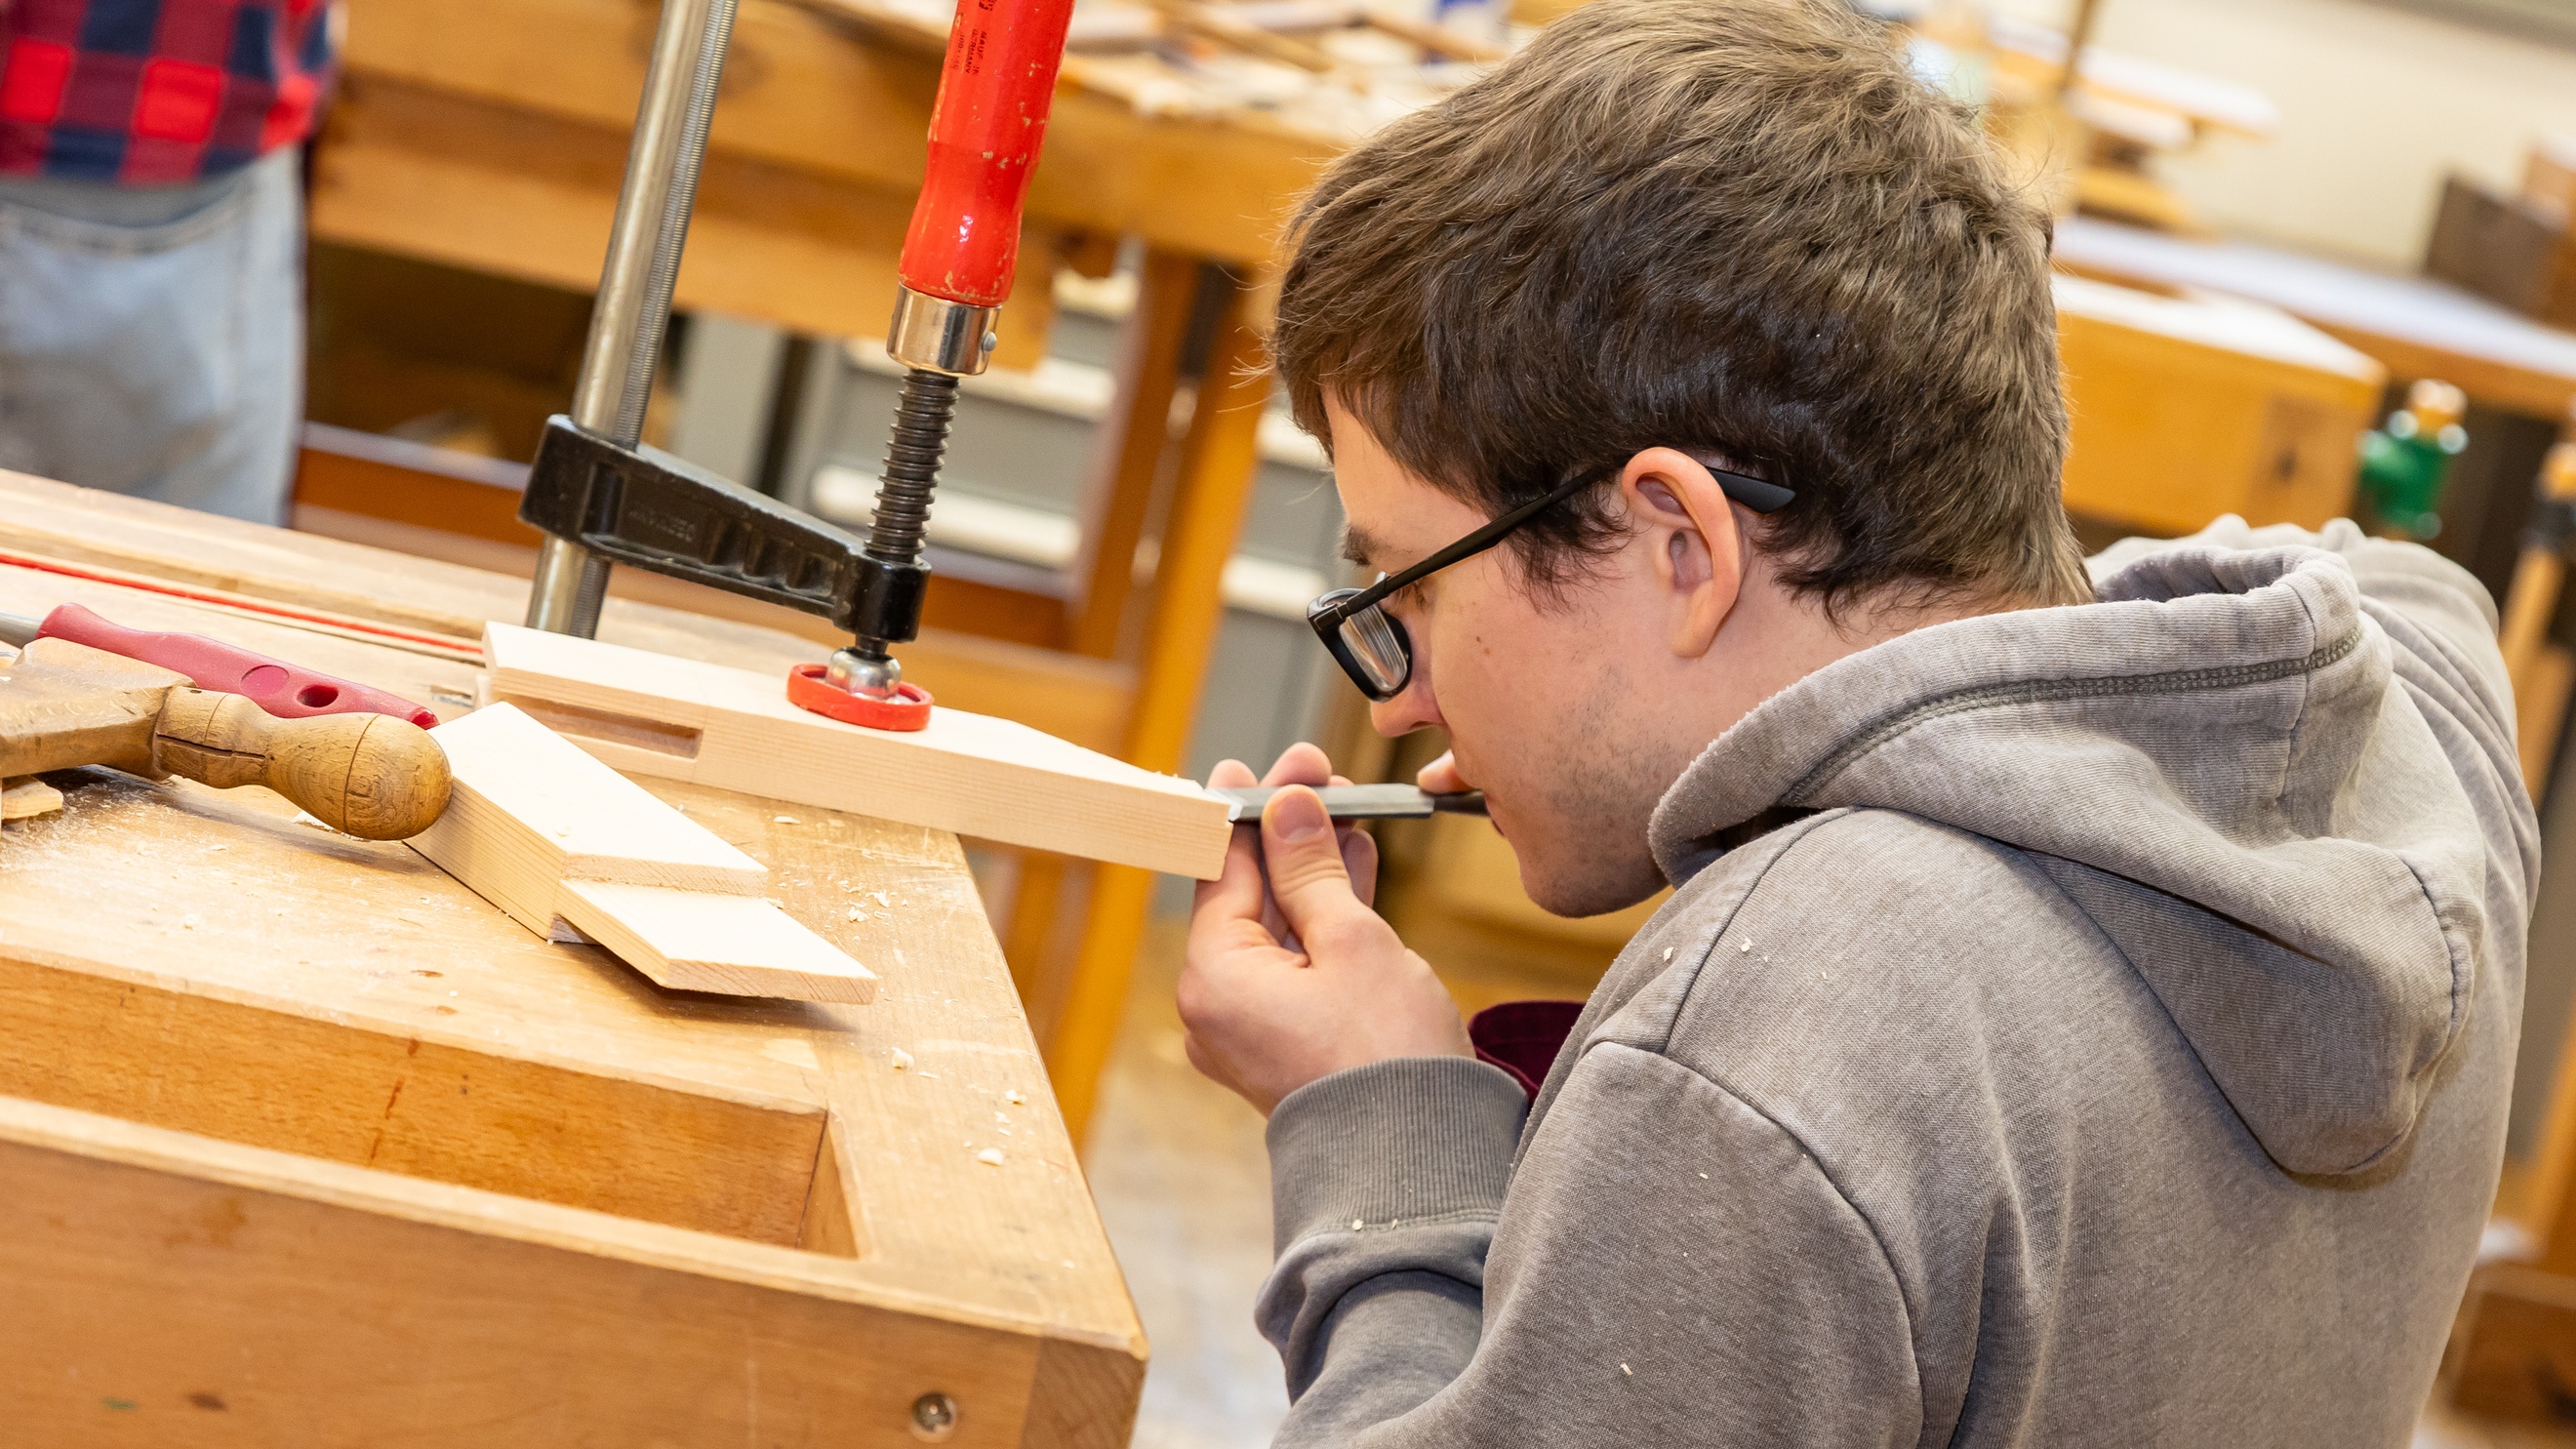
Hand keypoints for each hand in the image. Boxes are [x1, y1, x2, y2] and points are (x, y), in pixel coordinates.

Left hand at [1180, 743, 1472, 1113]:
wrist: (1416, 1163)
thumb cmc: (1386, 1059)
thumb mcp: (1352, 941)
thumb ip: (1312, 869)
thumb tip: (1289, 809)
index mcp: (1212, 977)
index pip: (1221, 868)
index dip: (1255, 809)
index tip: (1278, 767)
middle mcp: (1216, 1006)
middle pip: (1246, 896)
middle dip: (1288, 836)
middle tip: (1322, 778)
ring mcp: (1249, 1029)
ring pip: (1275, 929)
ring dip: (1311, 874)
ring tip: (1347, 817)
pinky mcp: (1285, 1044)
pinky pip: (1294, 966)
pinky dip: (1321, 923)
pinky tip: (1353, 873)